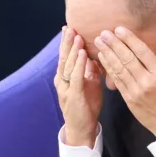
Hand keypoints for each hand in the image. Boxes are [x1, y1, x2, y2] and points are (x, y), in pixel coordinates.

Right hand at [55, 26, 103, 146]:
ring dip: (73, 50)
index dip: (66, 43)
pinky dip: (79, 65)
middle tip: (70, 27)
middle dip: (67, 43)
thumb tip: (93, 57)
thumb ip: (89, 72)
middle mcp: (62, 81)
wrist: (81, 129)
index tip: (69, 28)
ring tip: (77, 37)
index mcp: (65, 78)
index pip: (65, 57)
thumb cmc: (86, 106)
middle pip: (63, 58)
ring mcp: (65, 88)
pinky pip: (76, 77)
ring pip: (68, 66)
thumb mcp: (89, 85)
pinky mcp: (73, 96)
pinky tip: (83, 55)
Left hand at [94, 28, 155, 138]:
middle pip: (127, 59)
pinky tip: (102, 58)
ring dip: (108, 54)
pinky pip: (116, 81)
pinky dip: (108, 68)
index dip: (129, 39)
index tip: (119, 29)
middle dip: (114, 44)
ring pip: (119, 69)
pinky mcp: (128, 99)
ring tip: (99, 42)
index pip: (142, 52)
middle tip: (103, 32)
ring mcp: (135, 90)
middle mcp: (146, 81)